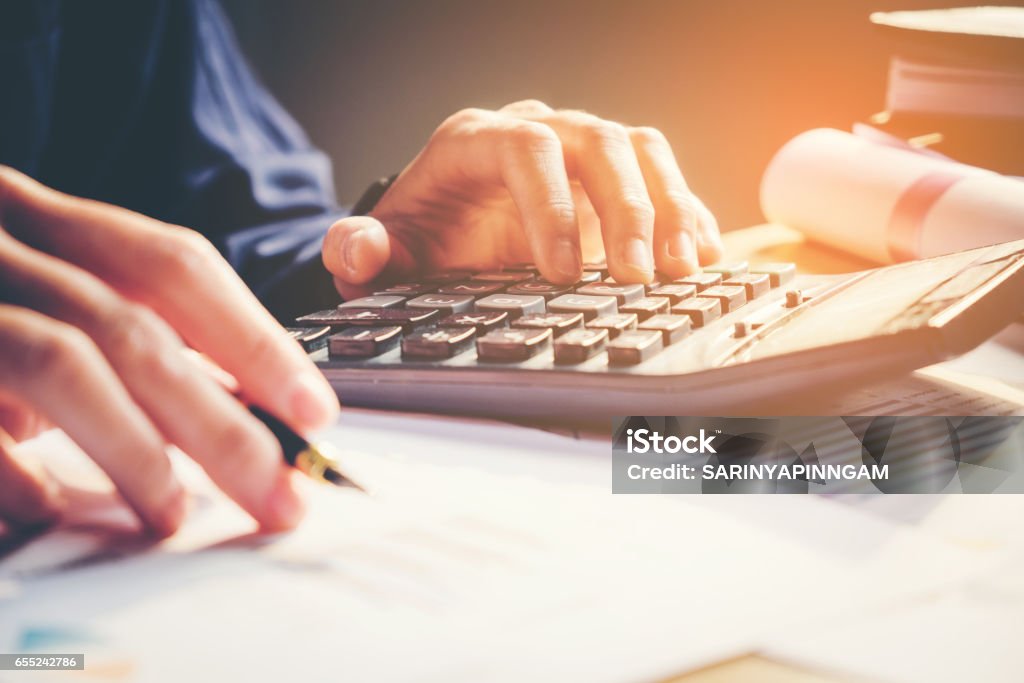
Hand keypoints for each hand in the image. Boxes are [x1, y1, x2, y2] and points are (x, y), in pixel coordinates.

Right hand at [0, 167, 338, 535]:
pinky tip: (48, 512)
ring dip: (135, 451)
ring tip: (173, 519)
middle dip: (221, 422)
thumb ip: (111, 328)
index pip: (170, 263)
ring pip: (59, 361)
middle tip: (281, 496)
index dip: (252, 336)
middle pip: (133, 326)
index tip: (313, 409)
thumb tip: (224, 403)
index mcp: (32, 217)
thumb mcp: (28, 288)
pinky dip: (13, 474)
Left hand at [323, 100, 722, 295]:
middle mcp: (537, 132)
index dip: (552, 205)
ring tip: (684, 269)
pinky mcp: (614, 180)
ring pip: (641, 150)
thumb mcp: (384, 251)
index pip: (526, 149)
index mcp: (477, 141)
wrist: (445, 231)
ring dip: (671, 206)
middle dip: (626, 208)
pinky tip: (703, 259)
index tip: (564, 275)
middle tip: (638, 278)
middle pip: (597, 141)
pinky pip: (663, 178)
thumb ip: (361, 250)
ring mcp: (581, 152)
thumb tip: (360, 248)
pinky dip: (688, 214)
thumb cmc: (419, 240)